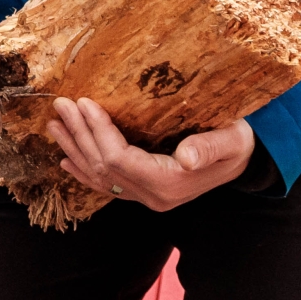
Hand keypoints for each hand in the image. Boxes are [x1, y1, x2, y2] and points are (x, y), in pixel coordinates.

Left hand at [44, 100, 254, 211]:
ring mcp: (147, 197)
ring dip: (75, 149)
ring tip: (54, 125)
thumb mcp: (232, 140)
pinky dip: (84, 172)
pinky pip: (106, 186)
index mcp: (170, 184)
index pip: (120, 159)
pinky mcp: (144, 193)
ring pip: (100, 176)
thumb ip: (209, 147)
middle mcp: (153, 196)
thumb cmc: (239, 142)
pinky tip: (66, 161)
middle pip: (104, 167)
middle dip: (79, 134)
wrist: (246, 160)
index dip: (98, 132)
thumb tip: (187, 157)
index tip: (84, 102)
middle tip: (60, 105)